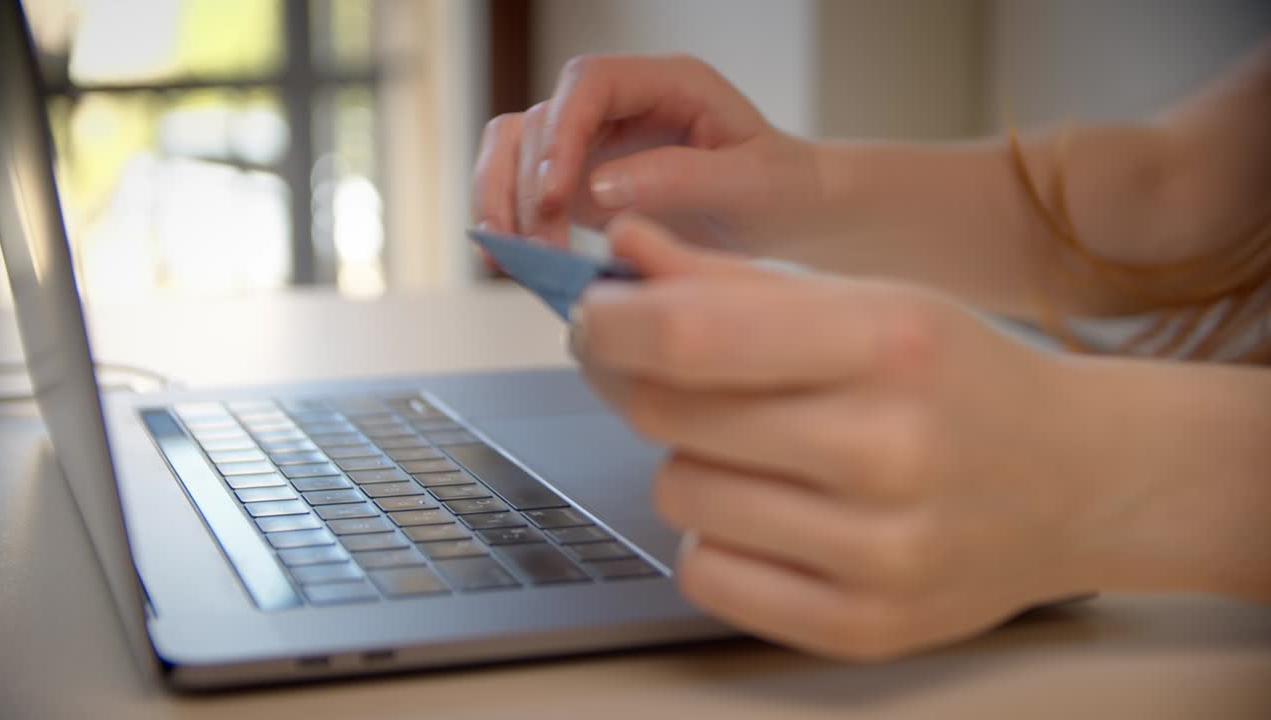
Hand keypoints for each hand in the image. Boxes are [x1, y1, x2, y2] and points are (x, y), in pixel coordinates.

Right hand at [472, 54, 821, 250]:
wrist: (788, 215)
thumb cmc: (780, 190)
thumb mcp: (748, 184)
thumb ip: (677, 178)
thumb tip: (595, 187)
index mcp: (668, 83)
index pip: (590, 82)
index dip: (561, 133)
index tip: (554, 196)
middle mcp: (621, 105)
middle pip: (540, 119)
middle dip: (527, 185)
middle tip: (539, 249)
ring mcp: (595, 141)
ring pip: (515, 147)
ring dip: (500, 199)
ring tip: (510, 257)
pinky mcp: (580, 183)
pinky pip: (522, 188)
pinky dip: (506, 219)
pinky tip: (508, 259)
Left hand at [572, 216, 1109, 660]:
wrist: (1078, 480)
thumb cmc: (960, 378)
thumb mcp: (867, 301)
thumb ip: (733, 279)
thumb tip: (620, 252)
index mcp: (890, 343)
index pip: (692, 335)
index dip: (613, 323)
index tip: (592, 316)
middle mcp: (888, 450)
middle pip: (668, 415)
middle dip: (651, 387)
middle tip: (689, 380)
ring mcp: (880, 551)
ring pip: (677, 495)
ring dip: (692, 464)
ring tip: (762, 454)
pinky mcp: (864, 626)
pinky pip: (706, 576)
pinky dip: (716, 540)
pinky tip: (772, 516)